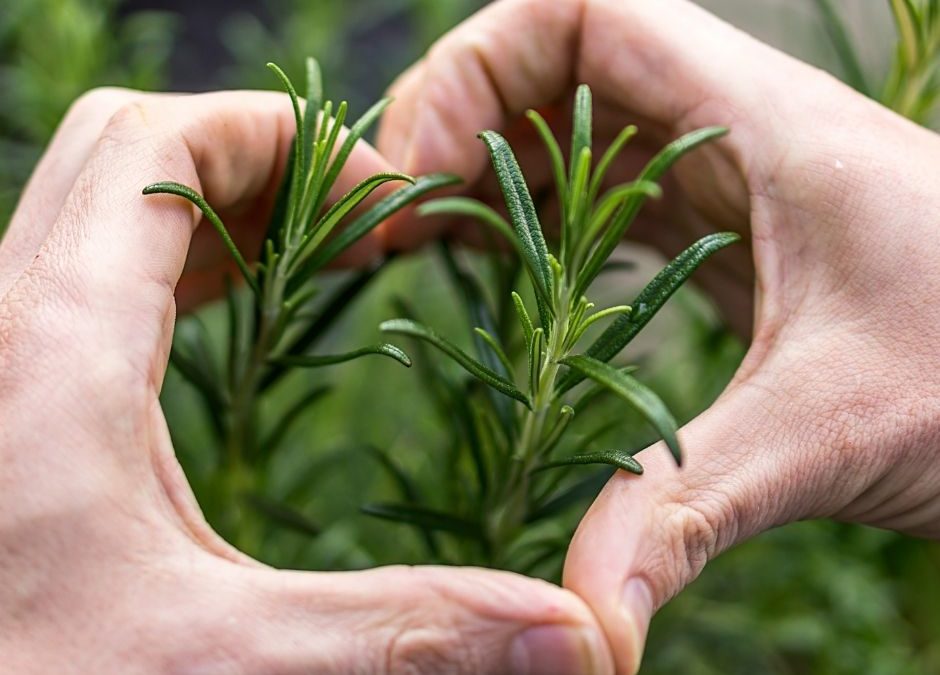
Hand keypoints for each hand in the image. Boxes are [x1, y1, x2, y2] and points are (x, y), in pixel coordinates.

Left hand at [0, 89, 613, 672]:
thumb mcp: (222, 657)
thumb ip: (401, 630)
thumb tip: (568, 639)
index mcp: (52, 344)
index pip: (161, 146)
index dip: (285, 136)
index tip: (379, 199)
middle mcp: (3, 325)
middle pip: (130, 158)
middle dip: (262, 163)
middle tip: (358, 228)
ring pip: (102, 214)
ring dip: (218, 215)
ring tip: (317, 261)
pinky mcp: (3, 401)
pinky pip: (84, 280)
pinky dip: (172, 269)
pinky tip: (232, 325)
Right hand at [377, 0, 939, 671]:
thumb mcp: (828, 432)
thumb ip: (687, 510)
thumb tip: (585, 619)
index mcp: (756, 125)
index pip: (580, 14)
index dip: (478, 70)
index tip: (424, 174)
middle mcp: (736, 134)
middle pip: (556, 65)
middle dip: (459, 124)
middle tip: (394, 221)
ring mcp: (731, 185)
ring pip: (577, 133)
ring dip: (490, 174)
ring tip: (416, 241)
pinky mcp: (731, 239)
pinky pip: (609, 199)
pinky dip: (537, 221)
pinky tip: (498, 274)